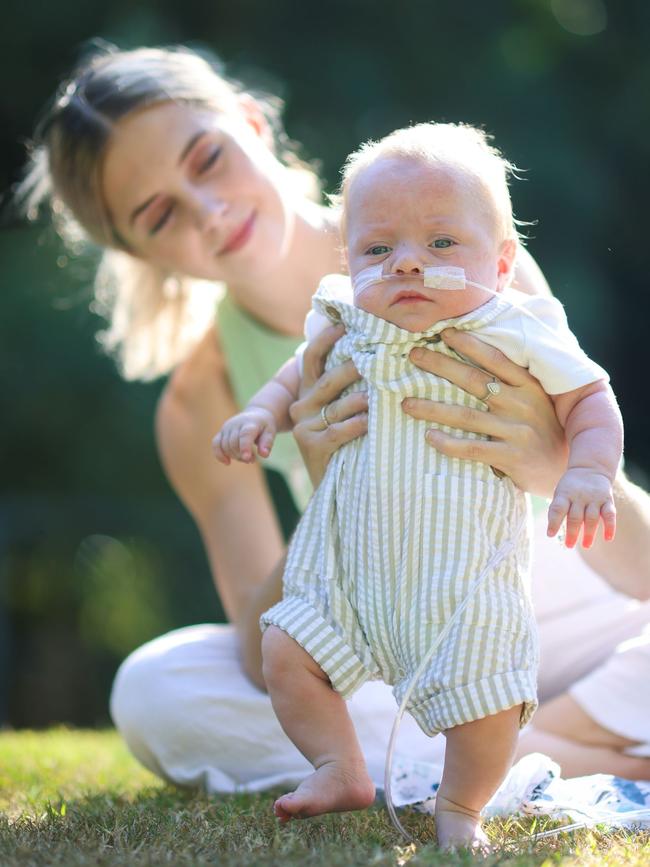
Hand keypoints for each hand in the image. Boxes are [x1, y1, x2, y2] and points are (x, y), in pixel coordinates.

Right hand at [212, 407, 276, 464]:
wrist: (256, 415)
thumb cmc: (264, 426)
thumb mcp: (270, 432)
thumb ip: (267, 443)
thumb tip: (264, 455)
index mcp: (250, 422)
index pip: (245, 434)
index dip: (245, 447)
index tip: (247, 458)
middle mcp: (236, 423)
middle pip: (234, 443)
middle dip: (242, 455)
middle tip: (253, 459)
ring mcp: (227, 427)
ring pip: (225, 446)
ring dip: (235, 456)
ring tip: (247, 458)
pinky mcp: (221, 432)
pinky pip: (215, 444)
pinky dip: (219, 454)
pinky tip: (227, 462)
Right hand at [290, 324, 367, 486]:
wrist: (335, 489)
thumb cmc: (348, 446)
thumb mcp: (346, 414)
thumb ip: (352, 390)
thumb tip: (379, 359)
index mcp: (308, 393)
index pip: (312, 359)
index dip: (326, 339)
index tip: (344, 324)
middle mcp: (301, 406)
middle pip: (328, 380)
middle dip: (353, 367)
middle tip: (375, 356)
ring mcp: (304, 427)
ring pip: (337, 406)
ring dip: (360, 399)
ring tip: (380, 393)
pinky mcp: (311, 446)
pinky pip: (338, 431)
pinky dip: (356, 425)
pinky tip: (370, 421)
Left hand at [402, 328, 567, 496]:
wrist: (568, 471)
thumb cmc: (544, 431)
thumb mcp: (537, 401)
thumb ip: (513, 383)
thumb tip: (476, 360)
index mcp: (529, 386)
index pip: (495, 358)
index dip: (469, 344)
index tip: (444, 332)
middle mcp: (523, 404)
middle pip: (474, 380)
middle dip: (441, 365)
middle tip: (414, 354)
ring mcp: (517, 431)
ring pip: (466, 416)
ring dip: (432, 408)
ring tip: (406, 403)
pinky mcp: (512, 457)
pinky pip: (474, 448)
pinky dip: (449, 443)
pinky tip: (429, 437)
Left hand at [547, 468, 616, 547]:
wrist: (590, 468)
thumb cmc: (570, 488)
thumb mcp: (560, 493)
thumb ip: (559, 510)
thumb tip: (554, 533)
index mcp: (564, 494)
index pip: (557, 509)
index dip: (553, 522)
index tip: (550, 535)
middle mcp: (579, 496)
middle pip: (575, 517)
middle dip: (572, 533)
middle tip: (569, 546)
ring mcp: (594, 498)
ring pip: (592, 518)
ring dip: (589, 533)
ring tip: (586, 545)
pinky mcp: (607, 500)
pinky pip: (609, 514)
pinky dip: (610, 526)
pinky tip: (608, 538)